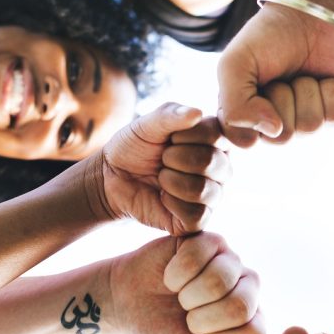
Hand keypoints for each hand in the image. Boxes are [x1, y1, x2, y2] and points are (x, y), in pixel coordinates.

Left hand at [92, 104, 230, 234]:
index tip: (169, 138)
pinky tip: (162, 197)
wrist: (112, 177)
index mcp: (216, 140)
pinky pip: (196, 214)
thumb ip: (170, 114)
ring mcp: (213, 195)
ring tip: (161, 177)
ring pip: (203, 190)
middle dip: (175, 158)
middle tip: (162, 159)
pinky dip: (171, 203)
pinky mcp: (199, 219)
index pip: (217, 134)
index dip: (185, 135)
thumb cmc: (135, 147)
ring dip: (171, 181)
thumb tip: (197, 113)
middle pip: (212, 163)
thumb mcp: (148, 124)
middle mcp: (221, 168)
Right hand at [108, 233, 269, 333]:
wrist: (130, 307)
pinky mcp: (209, 240)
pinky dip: (174, 274)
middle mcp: (249, 288)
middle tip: (188, 318)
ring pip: (218, 281)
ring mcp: (231, 261)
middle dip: (201, 320)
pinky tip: (172, 278)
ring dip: (187, 297)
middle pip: (238, 307)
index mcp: (253, 320)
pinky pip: (196, 257)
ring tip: (181, 298)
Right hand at [217, 4, 333, 146]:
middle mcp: (275, 127)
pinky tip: (323, 78)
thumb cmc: (266, 38)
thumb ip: (235, 105)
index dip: (250, 111)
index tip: (251, 83)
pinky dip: (330, 91)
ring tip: (302, 75)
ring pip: (309, 127)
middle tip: (281, 76)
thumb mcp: (235, 64)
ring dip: (306, 91)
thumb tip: (273, 131)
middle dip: (282, 97)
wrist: (308, 14)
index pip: (245, 140)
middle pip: (282, 137)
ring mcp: (307, 123)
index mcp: (245, 119)